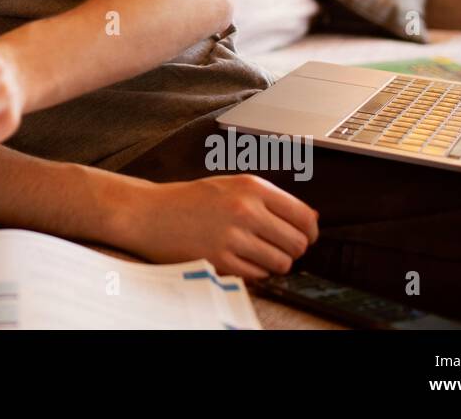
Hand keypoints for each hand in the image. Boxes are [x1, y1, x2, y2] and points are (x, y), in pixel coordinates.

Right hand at [122, 175, 319, 279]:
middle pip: (297, 242)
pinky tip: (239, 260)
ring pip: (281, 262)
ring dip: (273, 263)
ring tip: (255, 254)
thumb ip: (268, 200)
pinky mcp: (220, 259)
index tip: (304, 237)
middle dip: (291, 250)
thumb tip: (310, 219)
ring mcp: (233, 236)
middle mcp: (246, 209)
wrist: (149, 213)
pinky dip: (254, 272)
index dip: (309, 232)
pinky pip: (258, 275)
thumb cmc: (189, 200)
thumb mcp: (231, 186)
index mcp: (252, 187)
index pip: (304, 216)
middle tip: (276, 248)